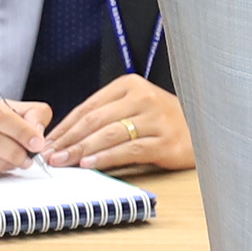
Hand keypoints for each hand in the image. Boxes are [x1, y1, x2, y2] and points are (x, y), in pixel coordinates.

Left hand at [47, 73, 191, 174]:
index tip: (47, 142)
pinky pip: (129, 150)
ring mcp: (155, 119)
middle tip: (49, 155)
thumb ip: (106, 117)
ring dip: (82, 150)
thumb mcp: (134, 108)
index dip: (65, 126)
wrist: (205, 128)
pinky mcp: (165, 141)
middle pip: (96, 120)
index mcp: (129, 85)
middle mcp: (142, 97)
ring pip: (110, 134)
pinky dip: (106, 158)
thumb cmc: (162, 121)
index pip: (88, 107)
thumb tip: (67, 138)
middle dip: (68, 140)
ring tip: (64, 162)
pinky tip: (90, 165)